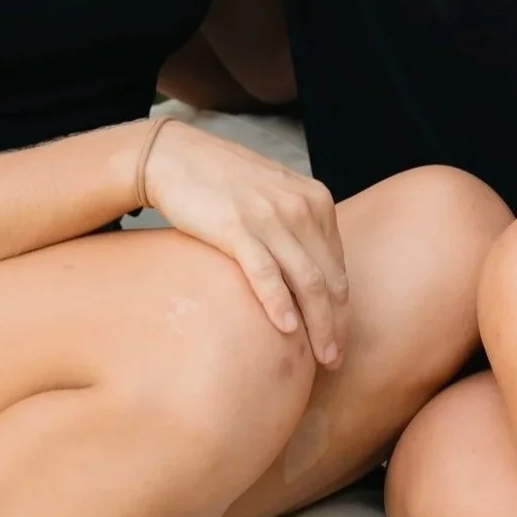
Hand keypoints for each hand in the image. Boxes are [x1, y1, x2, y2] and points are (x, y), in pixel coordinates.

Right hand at [140, 120, 348, 370]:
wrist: (173, 156)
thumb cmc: (222, 181)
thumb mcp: (274, 195)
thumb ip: (298, 226)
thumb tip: (310, 273)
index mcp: (316, 200)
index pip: (339, 265)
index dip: (343, 307)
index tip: (340, 336)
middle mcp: (301, 207)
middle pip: (330, 279)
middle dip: (337, 324)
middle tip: (335, 360)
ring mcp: (270, 217)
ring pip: (308, 282)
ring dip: (319, 325)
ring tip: (321, 357)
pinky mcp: (237, 227)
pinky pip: (267, 274)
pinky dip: (280, 305)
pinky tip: (288, 330)